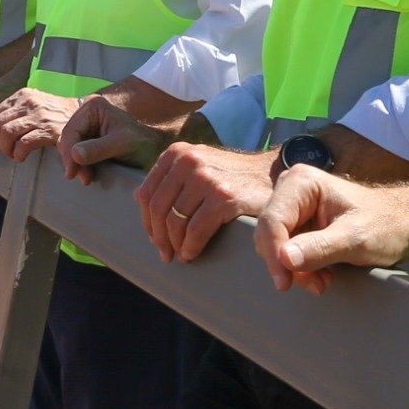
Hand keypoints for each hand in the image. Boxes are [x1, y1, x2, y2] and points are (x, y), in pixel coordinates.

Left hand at [0, 87, 79, 163]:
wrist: (82, 114)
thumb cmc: (53, 114)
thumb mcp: (28, 110)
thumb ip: (5, 117)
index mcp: (22, 95)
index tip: (4, 140)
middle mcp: (29, 102)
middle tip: (7, 150)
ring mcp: (39, 115)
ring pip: (8, 134)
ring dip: (7, 149)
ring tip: (14, 154)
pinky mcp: (48, 130)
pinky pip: (23, 144)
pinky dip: (18, 154)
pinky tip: (22, 157)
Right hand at [58, 96, 170, 183]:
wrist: (154, 148)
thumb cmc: (142, 143)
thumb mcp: (121, 144)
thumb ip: (98, 148)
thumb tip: (74, 154)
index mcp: (93, 107)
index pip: (71, 130)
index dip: (68, 153)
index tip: (71, 173)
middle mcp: (87, 113)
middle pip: (68, 138)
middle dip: (72, 160)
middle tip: (83, 178)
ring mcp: (87, 125)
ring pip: (70, 146)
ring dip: (76, 163)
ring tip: (87, 178)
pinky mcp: (89, 138)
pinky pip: (76, 151)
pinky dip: (81, 164)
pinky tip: (89, 173)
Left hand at [137, 142, 274, 262]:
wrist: (269, 172)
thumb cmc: (231, 174)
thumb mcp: (198, 164)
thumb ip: (170, 177)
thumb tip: (139, 198)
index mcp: (177, 153)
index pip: (147, 193)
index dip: (147, 220)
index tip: (153, 237)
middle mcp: (188, 162)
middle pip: (158, 209)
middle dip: (158, 237)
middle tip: (165, 253)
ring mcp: (206, 179)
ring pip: (175, 222)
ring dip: (175, 245)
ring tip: (180, 254)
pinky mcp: (223, 198)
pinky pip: (196, 231)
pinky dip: (190, 247)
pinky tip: (192, 253)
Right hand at [255, 165, 408, 291]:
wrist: (404, 227)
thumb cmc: (386, 225)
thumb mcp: (355, 239)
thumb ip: (320, 248)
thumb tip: (285, 258)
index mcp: (303, 183)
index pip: (272, 220)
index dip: (274, 253)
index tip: (285, 282)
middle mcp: (291, 190)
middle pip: (268, 233)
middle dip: (287, 264)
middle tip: (316, 284)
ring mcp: (293, 207)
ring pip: (275, 246)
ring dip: (295, 270)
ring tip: (323, 281)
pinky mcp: (298, 224)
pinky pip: (285, 251)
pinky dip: (300, 269)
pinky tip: (322, 275)